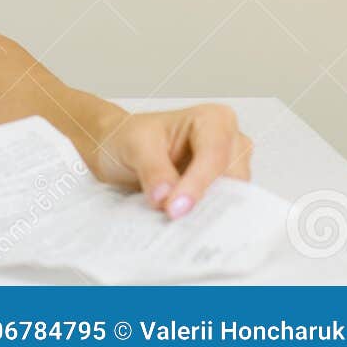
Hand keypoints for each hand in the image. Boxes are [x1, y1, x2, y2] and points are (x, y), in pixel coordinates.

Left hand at [91, 102, 253, 218]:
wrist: (115, 148)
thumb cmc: (127, 137)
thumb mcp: (133, 144)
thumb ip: (153, 168)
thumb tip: (166, 196)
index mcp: (213, 119)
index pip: (214, 155)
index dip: (197, 184)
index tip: (175, 208)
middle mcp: (229, 143)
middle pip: (230, 180)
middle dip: (206, 202)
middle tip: (179, 221)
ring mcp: (228, 170)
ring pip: (231, 200)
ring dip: (206, 214)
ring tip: (179, 226)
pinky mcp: (221, 193)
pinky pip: (221, 211)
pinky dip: (203, 219)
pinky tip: (184, 226)